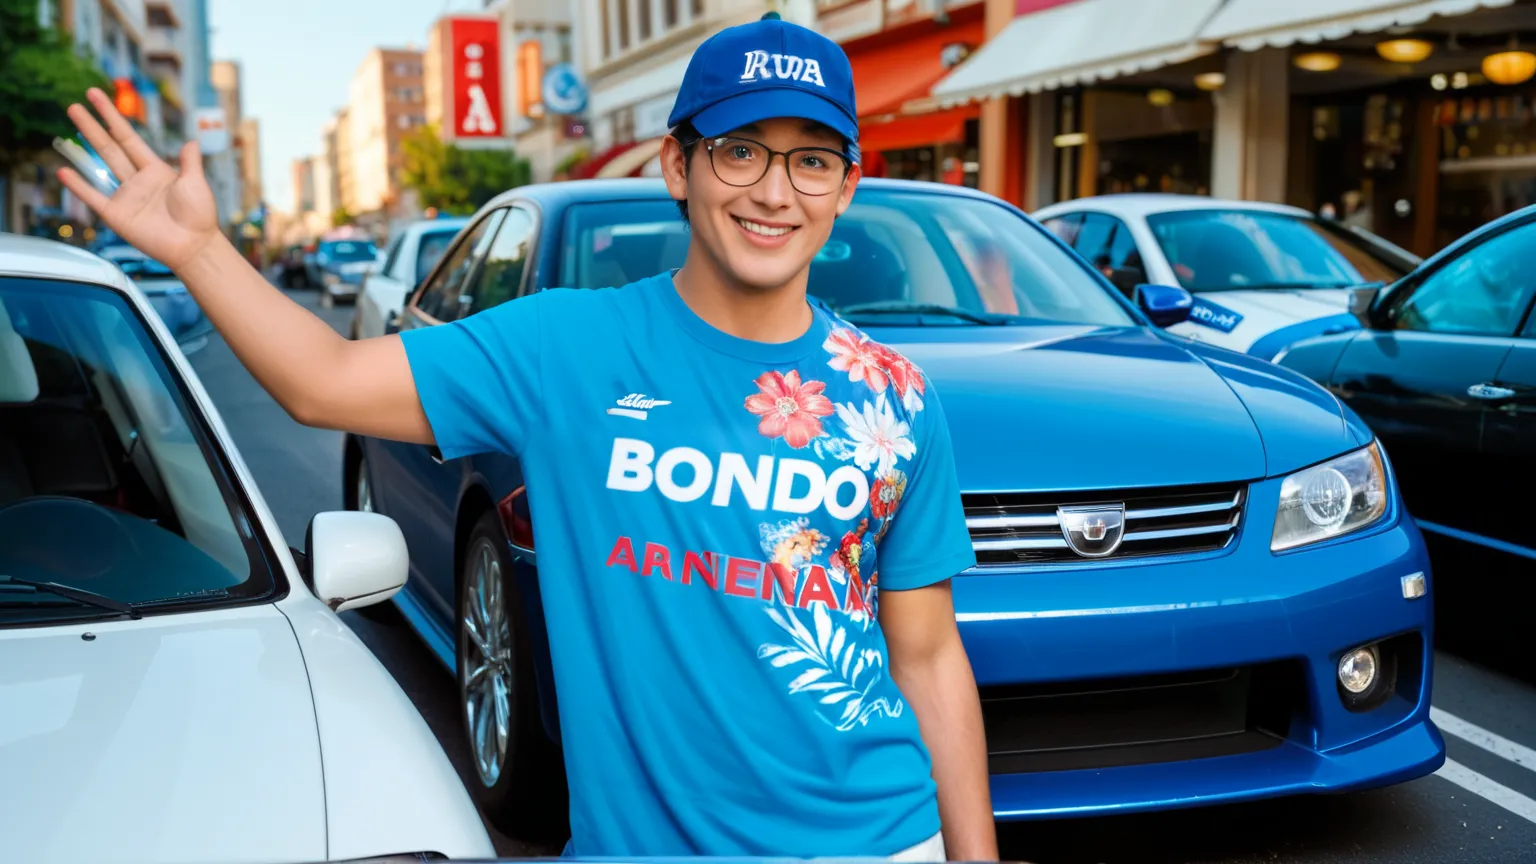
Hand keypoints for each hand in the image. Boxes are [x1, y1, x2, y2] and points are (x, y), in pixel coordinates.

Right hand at [58, 88, 220, 269]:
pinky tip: (63, 171)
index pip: (129, 138)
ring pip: (101, 164)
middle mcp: (137, 180)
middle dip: (94, 125)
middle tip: (76, 105)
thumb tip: (192, 140)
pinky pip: (94, 197)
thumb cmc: (199, 217)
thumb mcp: (196, 183)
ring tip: (71, 125)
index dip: (113, 118)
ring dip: (85, 144)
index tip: (98, 98)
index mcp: (155, 169)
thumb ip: (190, 162)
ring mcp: (125, 196)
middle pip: (110, 146)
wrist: (194, 246)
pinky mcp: (117, 215)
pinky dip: (79, 186)